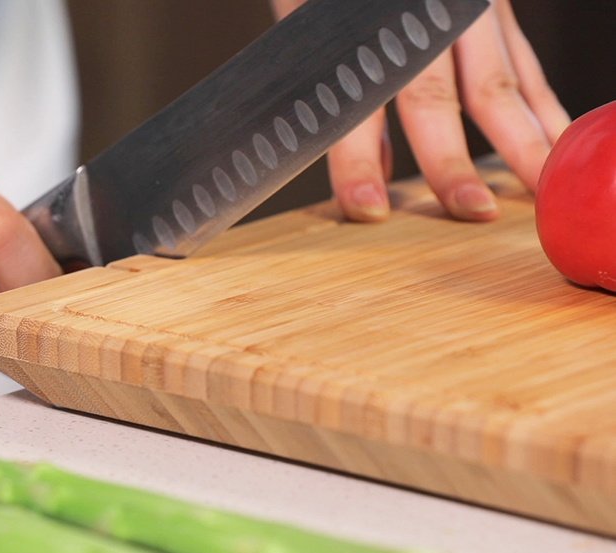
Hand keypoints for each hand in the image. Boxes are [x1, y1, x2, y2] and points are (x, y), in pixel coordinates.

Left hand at [270, 0, 570, 221]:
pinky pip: (524, 65)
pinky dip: (543, 107)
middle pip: (431, 96)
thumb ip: (343, 93)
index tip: (366, 207)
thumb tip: (379, 171)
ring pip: (494, 81)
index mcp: (359, 25)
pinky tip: (557, 144)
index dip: (358, 160)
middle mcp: (417, 14)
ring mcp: (463, 9)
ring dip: (518, 142)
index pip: (354, 103)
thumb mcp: (314, 19)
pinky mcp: (495, 8)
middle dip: (449, 160)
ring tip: (534, 194)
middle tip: (467, 211)